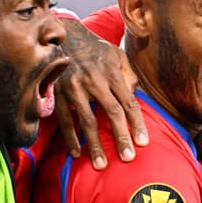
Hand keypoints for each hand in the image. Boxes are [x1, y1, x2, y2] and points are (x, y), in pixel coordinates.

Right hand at [55, 18, 145, 168]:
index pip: (128, 102)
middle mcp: (94, 80)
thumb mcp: (117, 56)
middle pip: (111, 113)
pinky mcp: (58, 93)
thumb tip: (137, 94)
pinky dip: (70, 138)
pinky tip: (76, 153)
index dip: (137, 124)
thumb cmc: (97, 51)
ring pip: (87, 121)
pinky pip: (65, 120)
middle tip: (128, 158)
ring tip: (101, 165)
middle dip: (120, 137)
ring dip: (94, 145)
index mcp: (111, 72)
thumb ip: (129, 75)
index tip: (143, 143)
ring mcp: (74, 87)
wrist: (66, 38)